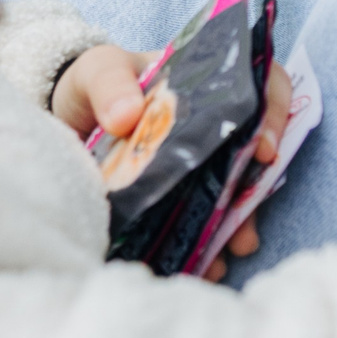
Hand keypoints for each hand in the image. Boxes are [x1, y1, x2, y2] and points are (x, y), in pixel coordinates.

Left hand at [54, 46, 297, 283]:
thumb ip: (109, 83)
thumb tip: (127, 115)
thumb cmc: (92, 86)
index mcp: (206, 87)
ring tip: (222, 260)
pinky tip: (196, 266)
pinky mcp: (173, 199)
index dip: (274, 114)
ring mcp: (196, 166)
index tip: (264, 151)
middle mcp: (212, 128)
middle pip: (254, 154)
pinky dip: (202, 248)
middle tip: (246, 228)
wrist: (62, 122)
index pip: (261, 88)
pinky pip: (199, 224)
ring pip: (232, 196)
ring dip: (233, 230)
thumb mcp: (97, 71)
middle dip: (256, 195)